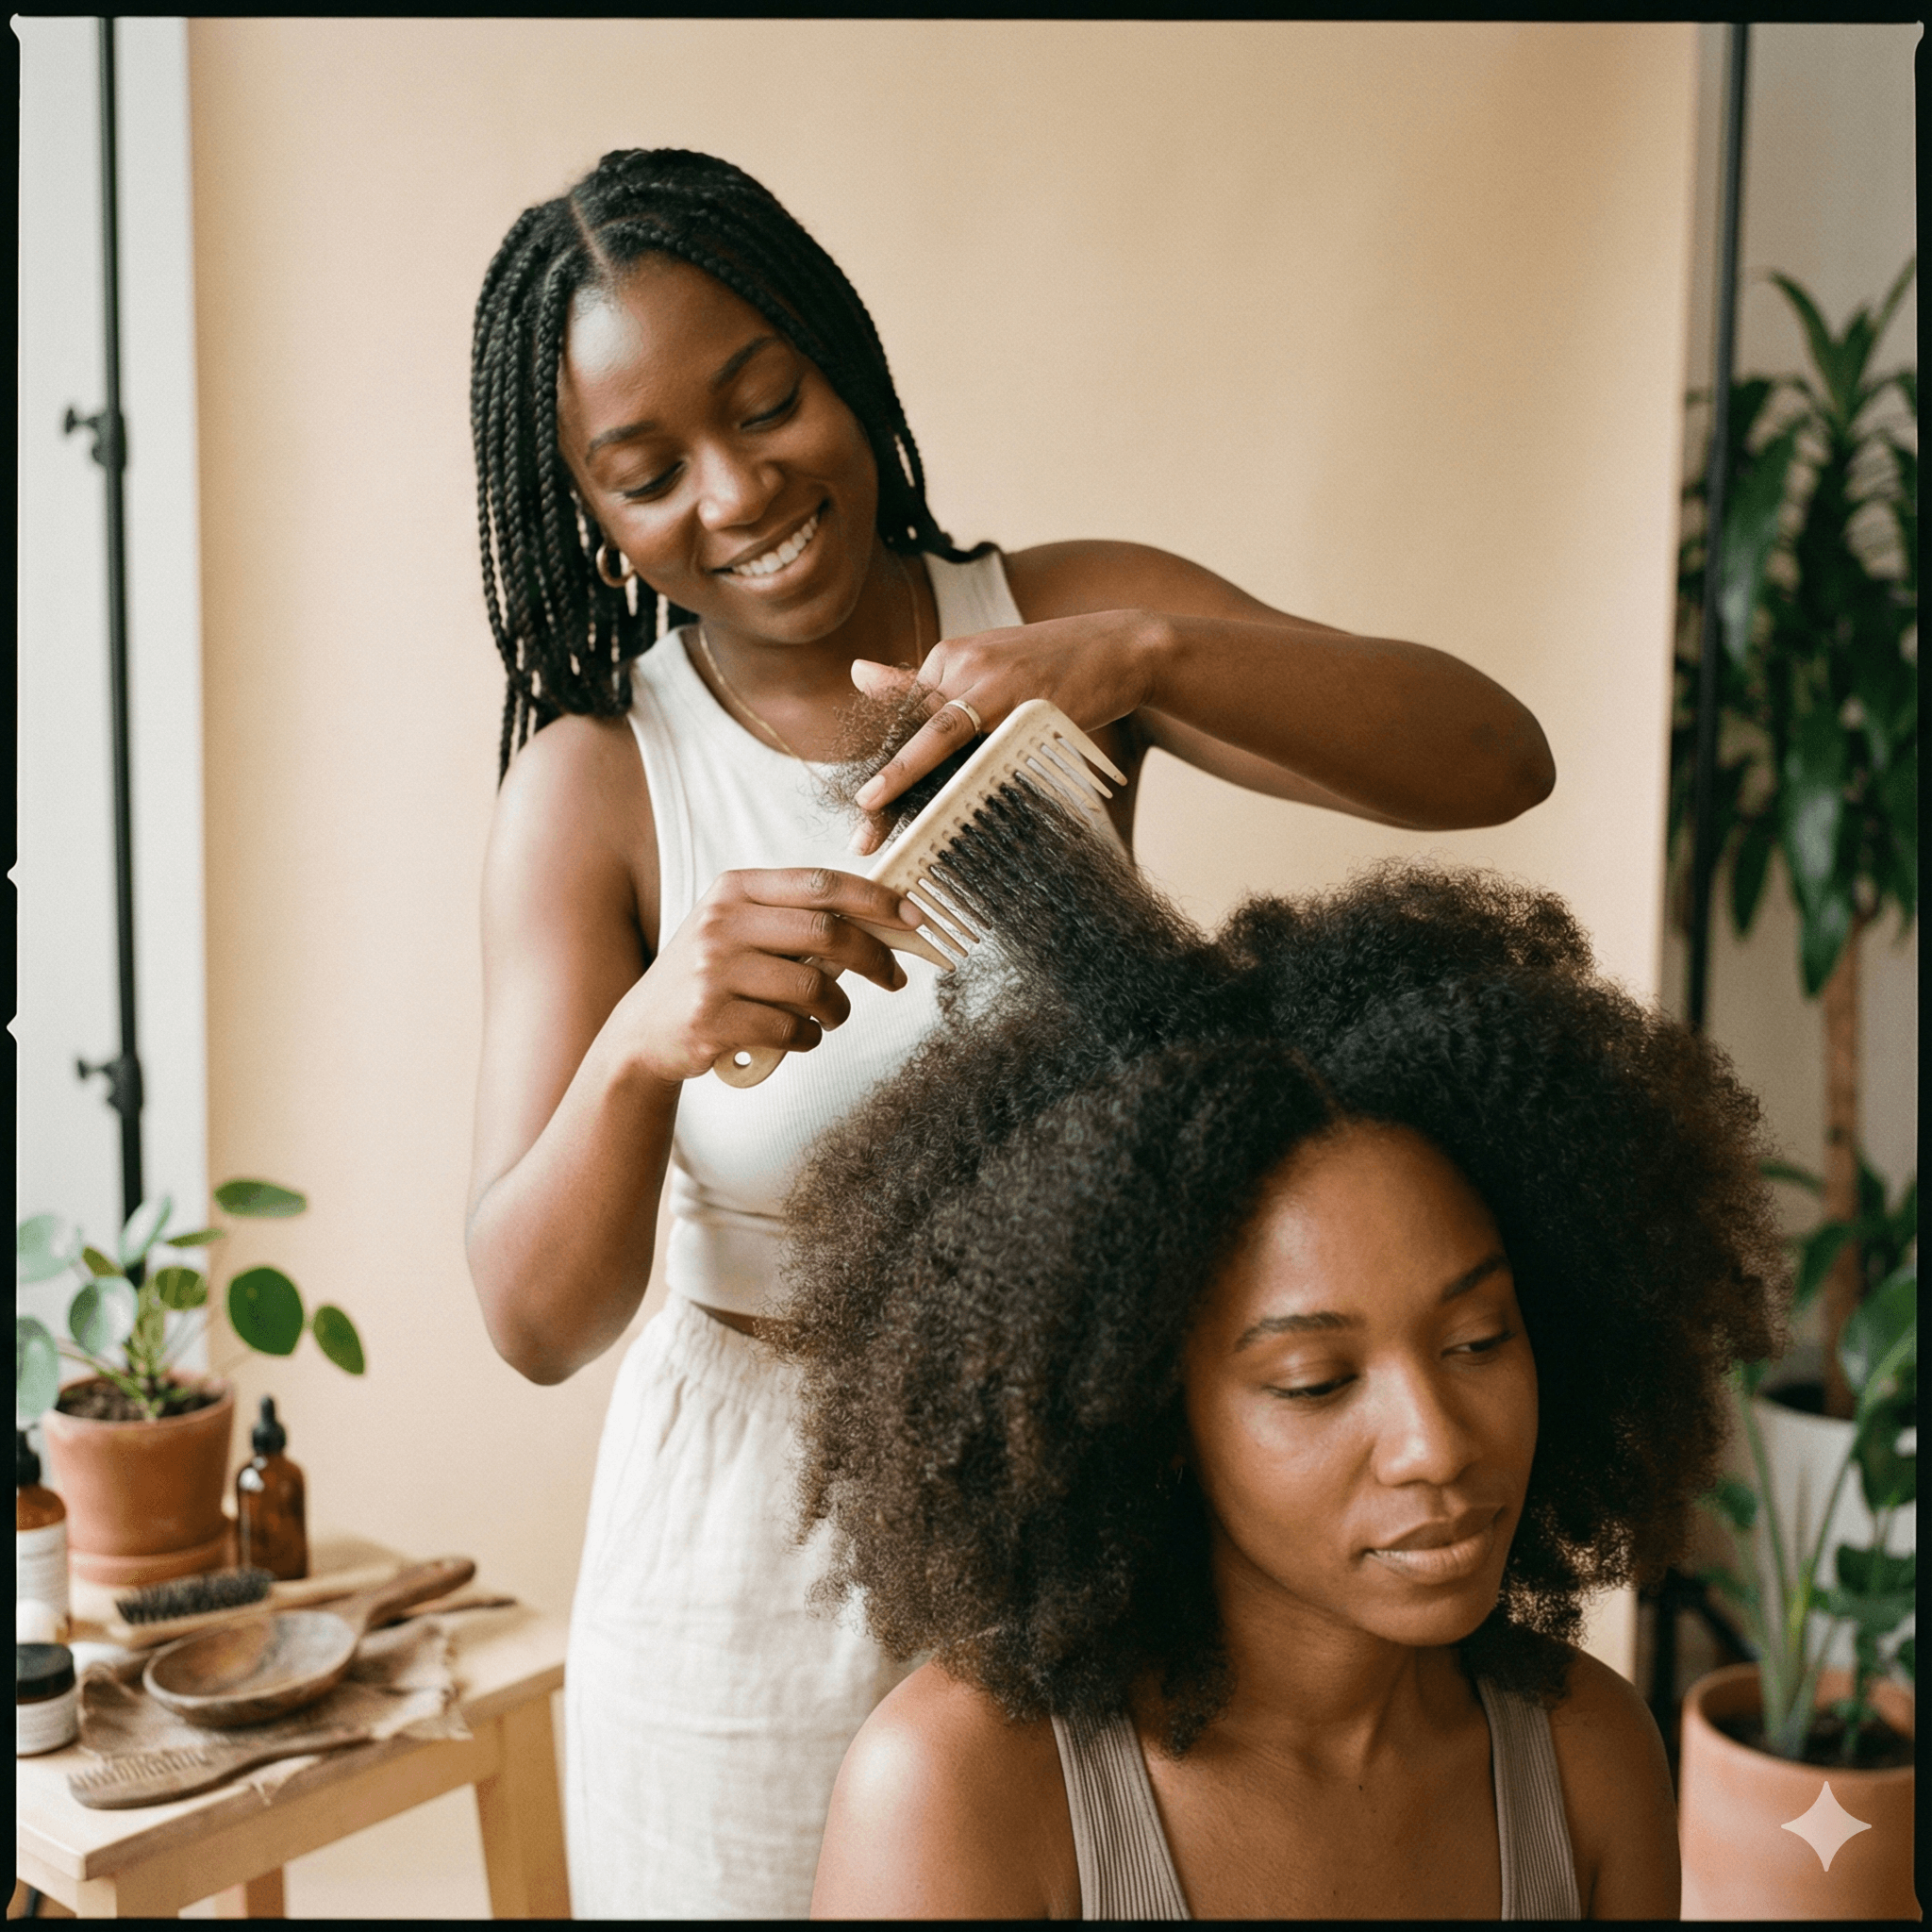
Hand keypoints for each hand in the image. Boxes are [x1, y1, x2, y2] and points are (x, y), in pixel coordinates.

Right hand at [627, 868, 921, 1082]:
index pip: (821, 884)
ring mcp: (712, 972)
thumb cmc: (711, 977)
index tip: (913, 916)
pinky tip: (799, 1036)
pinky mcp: (711, 1019)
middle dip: (874, 957)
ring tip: (832, 1016)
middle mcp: (720, 923)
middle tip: (894, 978)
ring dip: (838, 1008)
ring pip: (813, 987)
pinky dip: (808, 1037)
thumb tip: (881, 922)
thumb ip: (796, 920)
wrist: (643, 1032)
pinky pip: (789, 1029)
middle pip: (826, 932)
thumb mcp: (740, 930)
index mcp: (734, 890)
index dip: (876, 899)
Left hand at [847, 611, 1157, 849]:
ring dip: (903, 779)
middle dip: (885, 785)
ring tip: (873, 812)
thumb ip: (929, 684)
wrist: (1126, 647)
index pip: (903, 719)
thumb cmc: (1055, 666)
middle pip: (911, 731)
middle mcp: (963, 663)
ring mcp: (995, 683)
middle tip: (861, 833)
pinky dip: (961, 780)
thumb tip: (858, 673)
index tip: (865, 810)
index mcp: (948, 656)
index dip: (882, 768)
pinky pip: (985, 748)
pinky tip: (942, 809)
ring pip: (937, 738)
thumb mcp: (988, 666)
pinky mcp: (1028, 704)